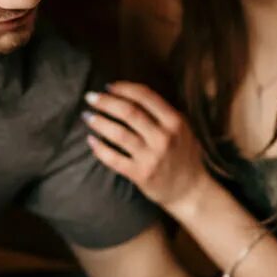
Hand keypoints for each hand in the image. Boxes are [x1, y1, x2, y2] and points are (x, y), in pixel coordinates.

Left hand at [83, 81, 209, 212]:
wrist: (190, 190)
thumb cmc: (183, 155)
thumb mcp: (182, 129)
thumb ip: (162, 113)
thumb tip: (130, 94)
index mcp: (175, 121)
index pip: (146, 96)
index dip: (124, 88)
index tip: (108, 86)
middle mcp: (164, 137)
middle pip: (129, 112)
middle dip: (105, 102)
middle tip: (90, 97)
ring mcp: (152, 157)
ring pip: (119, 134)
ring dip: (99, 122)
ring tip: (87, 116)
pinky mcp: (140, 174)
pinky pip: (114, 159)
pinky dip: (99, 149)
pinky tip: (90, 140)